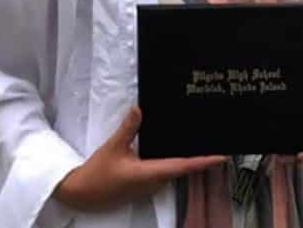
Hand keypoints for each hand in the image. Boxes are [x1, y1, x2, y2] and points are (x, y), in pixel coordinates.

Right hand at [53, 107, 224, 211]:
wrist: (80, 194)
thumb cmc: (97, 173)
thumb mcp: (112, 147)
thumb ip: (128, 128)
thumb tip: (139, 108)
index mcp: (149, 173)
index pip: (183, 166)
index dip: (203, 161)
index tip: (222, 156)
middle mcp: (154, 182)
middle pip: (183, 169)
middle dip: (199, 156)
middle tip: (216, 141)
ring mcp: (149, 186)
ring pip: (174, 171)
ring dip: (187, 159)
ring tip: (201, 143)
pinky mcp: (144, 186)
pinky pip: (164, 172)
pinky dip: (174, 162)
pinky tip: (176, 150)